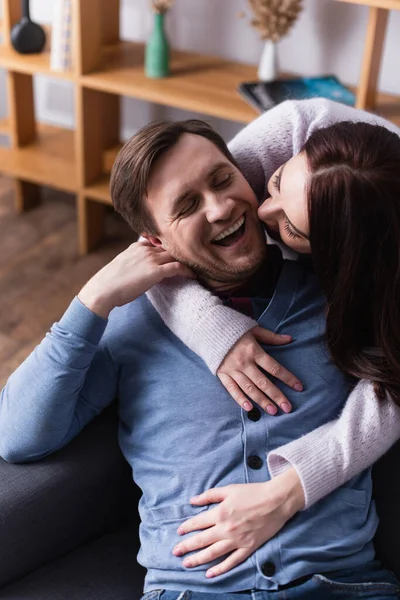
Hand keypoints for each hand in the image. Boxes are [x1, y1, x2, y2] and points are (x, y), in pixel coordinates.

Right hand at [78, 240, 193, 317]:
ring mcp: (151, 259)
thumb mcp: (123, 265)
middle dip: (181, 253)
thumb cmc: (109, 282)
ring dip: (187, 261)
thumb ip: (135, 263)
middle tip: (193, 260)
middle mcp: (145, 249)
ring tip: (196, 267)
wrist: (103, 289)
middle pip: (170, 247)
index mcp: (137, 246)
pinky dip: (187, 271)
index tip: (179, 255)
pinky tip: (192, 275)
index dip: (170, 249)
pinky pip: (177, 267)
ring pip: (176, 255)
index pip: (159, 243)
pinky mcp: (155, 272)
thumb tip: (142, 271)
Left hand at [172, 468, 304, 577]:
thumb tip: (192, 501)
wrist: (276, 501)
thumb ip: (209, 495)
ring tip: (187, 564)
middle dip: (186, 547)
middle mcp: (226, 529)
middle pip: (202, 540)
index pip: (198, 523)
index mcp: (220, 513)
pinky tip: (210, 574)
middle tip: (175, 552)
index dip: (187, 528)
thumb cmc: (252, 492)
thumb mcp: (229, 490)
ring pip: (213, 553)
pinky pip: (232, 561)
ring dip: (198, 559)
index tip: (179, 532)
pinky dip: (220, 569)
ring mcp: (237, 540)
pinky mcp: (248, 548)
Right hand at [217, 326, 302, 414]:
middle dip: (276, 396)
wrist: (208, 327)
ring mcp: (232, 369)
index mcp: (253, 350)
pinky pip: (232, 389)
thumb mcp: (253, 329)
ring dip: (262, 401)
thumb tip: (290, 339)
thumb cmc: (233, 328)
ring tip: (273, 411)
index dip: (287, 378)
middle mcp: (244, 362)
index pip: (274, 367)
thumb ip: (271, 337)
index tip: (299, 387)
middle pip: (263, 382)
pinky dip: (240, 399)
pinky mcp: (222, 374)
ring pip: (249, 388)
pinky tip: (250, 408)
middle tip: (288, 408)